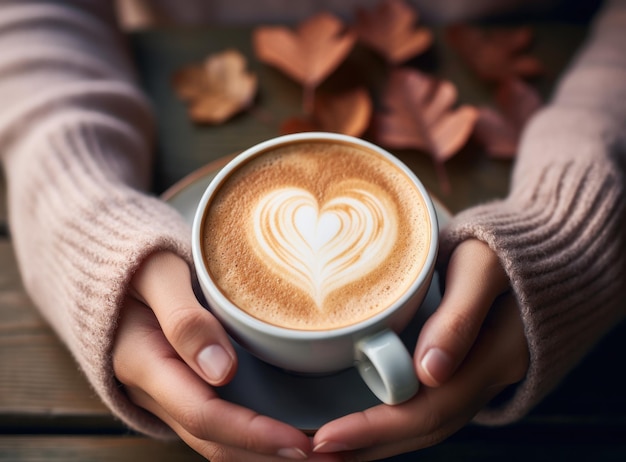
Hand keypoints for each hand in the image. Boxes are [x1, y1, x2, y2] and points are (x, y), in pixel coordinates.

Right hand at [113, 251, 334, 460]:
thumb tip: (221, 371)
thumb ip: (184, 319)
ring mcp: (166, 394)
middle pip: (213, 441)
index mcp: (144, 362)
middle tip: (326, 458)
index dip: (252, 434)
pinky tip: (287, 435)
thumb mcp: (157, 274)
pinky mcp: (181, 388)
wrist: (113, 272)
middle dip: (268, 457)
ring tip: (318, 456)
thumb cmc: (139, 262)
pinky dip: (252, 438)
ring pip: (216, 441)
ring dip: (263, 455)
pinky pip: (217, 424)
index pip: (204, 414)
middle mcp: (154, 390)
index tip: (299, 441)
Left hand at [312, 240, 528, 459]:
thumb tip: (429, 372)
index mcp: (491, 359)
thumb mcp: (484, 267)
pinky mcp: (464, 368)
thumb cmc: (509, 250)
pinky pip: (427, 407)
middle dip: (366, 447)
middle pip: (422, 429)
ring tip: (326, 448)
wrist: (544, 252)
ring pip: (424, 424)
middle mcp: (484, 380)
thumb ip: (461, 315)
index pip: (426, 411)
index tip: (326, 437)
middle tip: (313, 452)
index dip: (374, 430)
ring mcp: (475, 378)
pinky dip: (390, 421)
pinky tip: (361, 422)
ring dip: (375, 442)